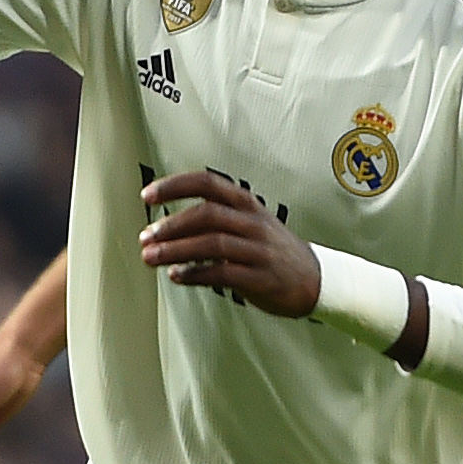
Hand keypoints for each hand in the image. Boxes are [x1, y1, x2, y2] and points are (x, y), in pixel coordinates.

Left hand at [138, 171, 322, 318]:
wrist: (316, 280)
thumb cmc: (274, 251)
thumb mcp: (251, 222)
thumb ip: (216, 218)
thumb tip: (167, 225)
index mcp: (247, 204)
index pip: (207, 183)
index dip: (174, 186)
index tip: (148, 195)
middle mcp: (253, 223)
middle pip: (206, 214)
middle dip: (171, 224)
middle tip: (146, 236)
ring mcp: (258, 250)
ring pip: (211, 243)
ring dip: (176, 250)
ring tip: (151, 257)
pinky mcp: (261, 278)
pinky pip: (222, 273)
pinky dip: (195, 274)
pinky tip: (177, 276)